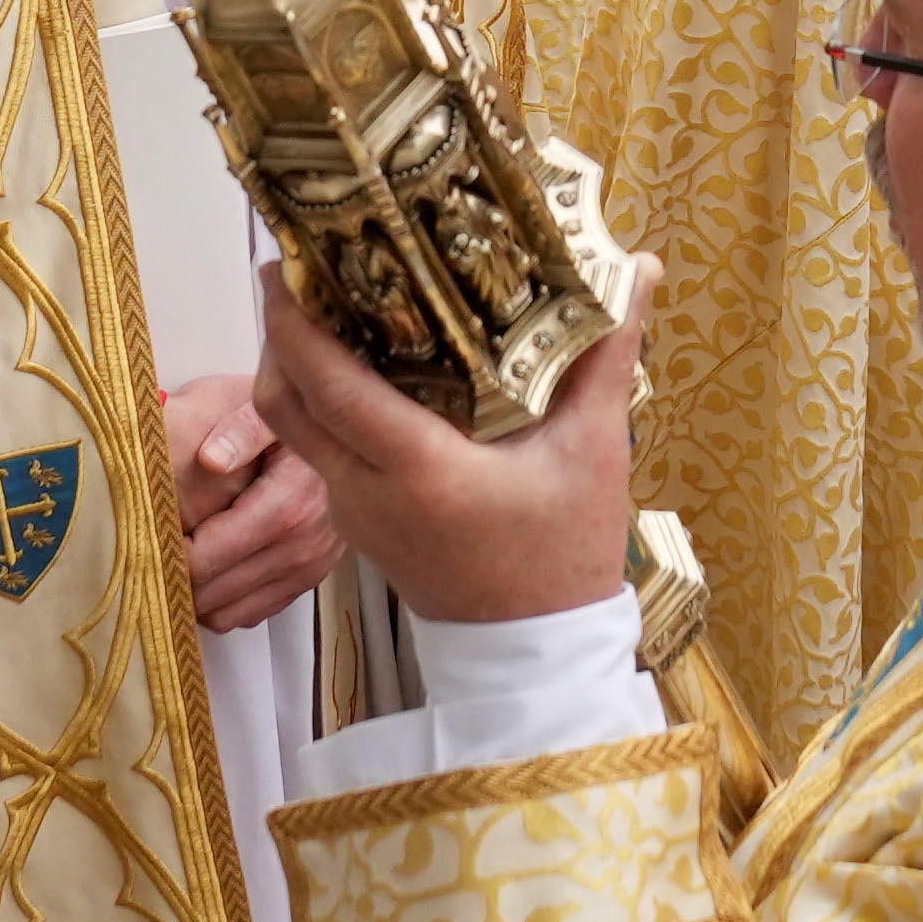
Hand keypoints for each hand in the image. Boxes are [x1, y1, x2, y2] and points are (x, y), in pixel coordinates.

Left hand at [157, 375, 336, 638]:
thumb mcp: (271, 404)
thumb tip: (212, 459)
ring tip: (179, 557)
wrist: (356, 430)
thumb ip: (242, 428)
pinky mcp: (310, 578)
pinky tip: (212, 567)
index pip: (205, 558)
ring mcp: (310, 567)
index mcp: (289, 505)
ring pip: (228, 613)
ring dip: (198, 594)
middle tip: (151, 547)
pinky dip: (224, 600)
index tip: (148, 531)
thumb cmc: (301, 414)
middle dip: (175, 576)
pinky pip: (253, 614)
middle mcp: (304, 546)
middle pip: (212, 594)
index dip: (166, 551)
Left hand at [257, 263, 649, 628]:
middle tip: (297, 274)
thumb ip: (607, 355)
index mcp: (417, 471)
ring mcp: (354, 517)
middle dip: (278, 336)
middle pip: (284, 407)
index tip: (283, 265)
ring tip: (327, 310)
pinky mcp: (358, 529)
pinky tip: (362, 371)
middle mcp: (367, 494)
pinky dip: (321, 407)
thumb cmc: (566, 556)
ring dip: (295, 371)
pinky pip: (318, 455)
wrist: (535, 657)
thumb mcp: (594, 453)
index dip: (295, 325)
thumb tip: (644, 268)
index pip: (330, 389)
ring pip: (294, 433)